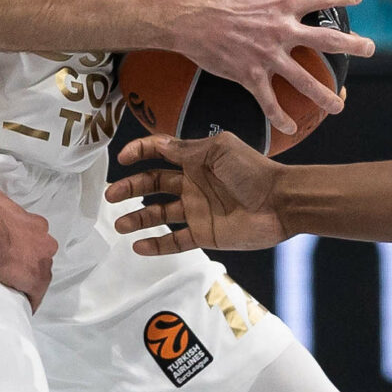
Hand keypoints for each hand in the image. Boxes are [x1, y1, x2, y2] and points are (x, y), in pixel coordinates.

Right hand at [0, 185, 56, 306]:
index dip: (26, 245)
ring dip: (28, 279)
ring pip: (39, 274)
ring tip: (13, 285)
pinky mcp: (37, 281)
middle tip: (11, 267)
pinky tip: (23, 305)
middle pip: (40, 256)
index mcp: (37, 224)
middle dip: (29, 261)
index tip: (14, 250)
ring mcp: (43, 262)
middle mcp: (45, 242)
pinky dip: (30, 299)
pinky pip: (36, 294)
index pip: (36, 238)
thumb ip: (0, 203)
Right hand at [108, 132, 286, 253]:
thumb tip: (160, 145)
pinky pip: (175, 241)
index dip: (140, 152)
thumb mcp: (219, 149)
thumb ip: (187, 149)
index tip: (123, 158)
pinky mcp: (205, 234)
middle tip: (111, 195)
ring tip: (119, 223)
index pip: (160, 152)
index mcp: (196, 159)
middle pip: (152, 185)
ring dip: (137, 218)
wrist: (280, 203)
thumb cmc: (254, 171)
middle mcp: (193, 184)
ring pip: (159, 214)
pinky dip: (156, 245)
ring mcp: (197, 210)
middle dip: (130, 188)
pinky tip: (138, 245)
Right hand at [159, 0, 371, 140]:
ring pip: (304, 80)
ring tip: (340, 104)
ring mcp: (266, 56)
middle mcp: (280, 30)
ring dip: (325, 95)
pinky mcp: (248, 75)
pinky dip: (279, 117)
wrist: (182, 16)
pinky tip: (289, 128)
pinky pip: (268, 101)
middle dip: (353, 45)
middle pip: (327, 40)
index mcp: (282, 2)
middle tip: (371, 49)